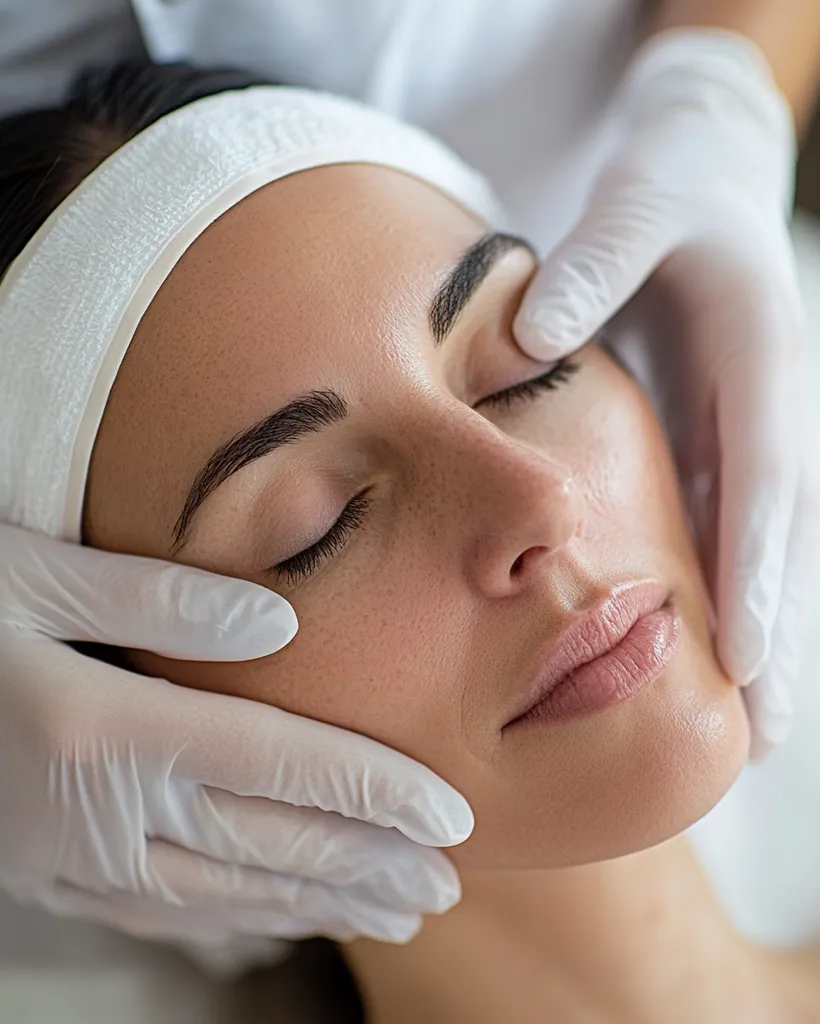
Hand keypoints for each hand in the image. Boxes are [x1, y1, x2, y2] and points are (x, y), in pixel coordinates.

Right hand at [0, 523, 471, 945]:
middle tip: (448, 884)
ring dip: (322, 904)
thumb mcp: (32, 578)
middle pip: (270, 844)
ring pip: (228, 893)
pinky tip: (287, 919)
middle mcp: (101, 807)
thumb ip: (157, 598)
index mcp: (105, 727)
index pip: (279, 765)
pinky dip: (244, 918)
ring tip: (397, 915)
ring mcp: (74, 855)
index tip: (452, 819)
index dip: (374, 794)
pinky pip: (169, 911)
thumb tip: (277, 620)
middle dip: (369, 866)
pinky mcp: (54, 873)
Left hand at [514, 29, 817, 759]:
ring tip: (752, 733)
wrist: (704, 176)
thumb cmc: (670, 189)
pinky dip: (723, 595)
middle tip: (766, 743)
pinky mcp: (720, 438)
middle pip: (778, 539)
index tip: (744, 657)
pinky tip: (706, 655)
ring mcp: (751, 430)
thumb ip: (594, 265)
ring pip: (760, 549)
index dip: (757, 569)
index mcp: (762, 358)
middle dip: (777, 639)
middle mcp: (772, 408)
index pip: (765, 477)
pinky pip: (726, 527)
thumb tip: (533, 339)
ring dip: (759, 638)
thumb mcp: (635, 205)